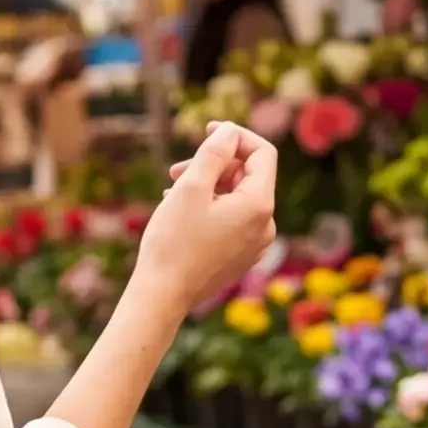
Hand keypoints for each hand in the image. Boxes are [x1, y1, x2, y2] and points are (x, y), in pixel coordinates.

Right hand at [138, 123, 277, 314]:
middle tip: (175, 171)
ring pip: (237, 199)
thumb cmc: (172, 242)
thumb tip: (229, 131)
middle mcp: (266, 226)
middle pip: (247, 177)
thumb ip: (214, 153)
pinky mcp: (240, 258)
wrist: (162, 297)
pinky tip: (181, 214)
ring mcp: (255, 245)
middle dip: (214, 165)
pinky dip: (210, 209)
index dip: (236, 136)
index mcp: (259, 205)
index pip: (262, 154)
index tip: (208, 130)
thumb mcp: (191, 188)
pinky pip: (232, 221)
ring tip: (172, 192)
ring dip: (208, 187)